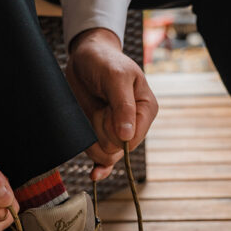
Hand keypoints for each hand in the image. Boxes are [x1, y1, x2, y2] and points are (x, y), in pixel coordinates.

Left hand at [66, 27, 158, 180]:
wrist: (85, 57)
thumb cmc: (104, 61)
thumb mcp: (116, 77)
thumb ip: (123, 106)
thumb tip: (127, 137)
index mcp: (146, 109)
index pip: (133, 138)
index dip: (115, 129)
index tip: (107, 109)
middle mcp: (135, 123)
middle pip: (118, 149)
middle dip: (102, 131)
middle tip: (99, 106)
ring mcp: (117, 131)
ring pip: (105, 153)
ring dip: (92, 136)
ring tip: (94, 112)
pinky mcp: (102, 135)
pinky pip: (104, 160)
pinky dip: (100, 167)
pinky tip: (95, 173)